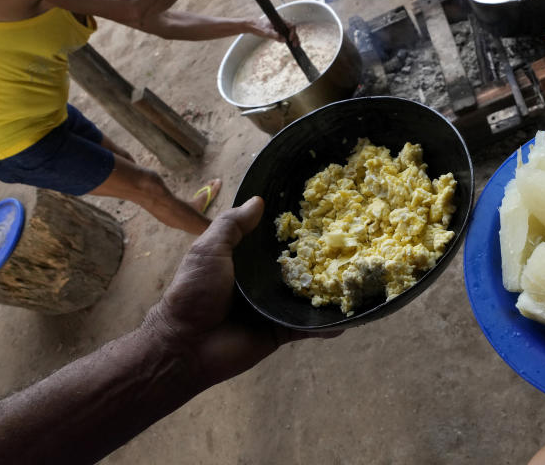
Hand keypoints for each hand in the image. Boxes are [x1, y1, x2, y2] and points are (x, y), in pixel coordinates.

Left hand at [144, 197, 337, 386]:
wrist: (187, 345)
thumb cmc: (194, 292)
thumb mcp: (208, 250)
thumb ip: (232, 225)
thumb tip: (258, 200)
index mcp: (245, 260)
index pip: (274, 240)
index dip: (294, 228)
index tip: (322, 211)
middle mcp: (262, 281)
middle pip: (297, 266)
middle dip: (320, 257)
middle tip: (352, 242)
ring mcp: (273, 307)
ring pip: (307, 295)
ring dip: (329, 290)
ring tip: (357, 277)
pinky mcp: (280, 331)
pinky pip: (308, 327)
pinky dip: (327, 325)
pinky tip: (349, 317)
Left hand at [243, 17, 297, 44]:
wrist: (252, 26)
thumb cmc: (258, 27)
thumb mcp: (266, 32)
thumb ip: (275, 35)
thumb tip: (284, 40)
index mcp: (280, 21)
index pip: (291, 26)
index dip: (292, 33)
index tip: (290, 39)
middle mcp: (281, 23)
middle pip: (292, 30)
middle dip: (295, 37)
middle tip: (296, 45)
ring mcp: (280, 27)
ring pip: (290, 32)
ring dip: (294, 38)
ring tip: (296, 46)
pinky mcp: (278, 31)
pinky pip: (286, 34)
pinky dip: (289, 39)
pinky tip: (291, 44)